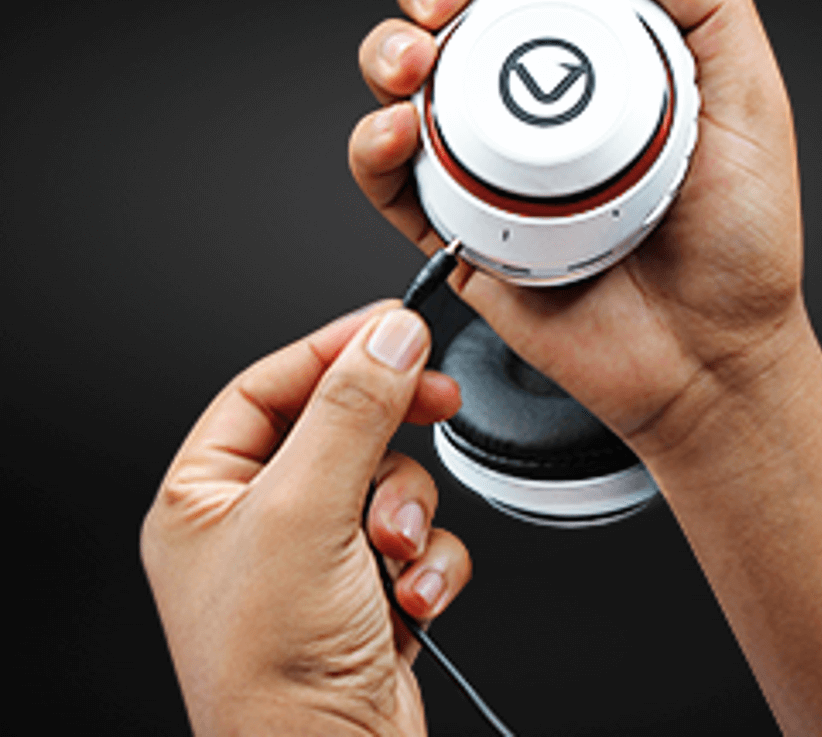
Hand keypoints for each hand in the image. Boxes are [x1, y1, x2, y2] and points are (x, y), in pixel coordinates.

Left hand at [141, 303, 470, 736]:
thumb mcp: (306, 513)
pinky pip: (415, 534)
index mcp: (205, 496)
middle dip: (389, 429)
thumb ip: (352, 411)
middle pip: (338, 426)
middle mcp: (255, 522)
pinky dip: (427, 560)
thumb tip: (388, 335)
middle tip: (436, 396)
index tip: (394, 327)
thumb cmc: (274, 676)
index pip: (270, 386)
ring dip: (409, 509)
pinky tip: (412, 598)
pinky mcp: (366, 588)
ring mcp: (313, 557)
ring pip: (386, 479)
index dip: (334, 350)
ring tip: (397, 550)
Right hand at [348, 0, 807, 465]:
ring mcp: (491, 173)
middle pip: (452, 25)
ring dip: (387, 53)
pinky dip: (372, 146)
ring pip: (406, 90)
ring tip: (415, 60)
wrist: (712, 354)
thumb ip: (711, 7)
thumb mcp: (750, 103)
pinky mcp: (459, 233)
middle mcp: (535, 118)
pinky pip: (391, 180)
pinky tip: (397, 128)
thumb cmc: (740, 244)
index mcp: (595, 75)